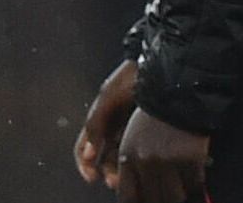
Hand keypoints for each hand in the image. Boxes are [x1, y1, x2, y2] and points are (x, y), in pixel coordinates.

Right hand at [75, 59, 137, 187]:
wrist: (159, 61)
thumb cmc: (130, 76)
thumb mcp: (107, 99)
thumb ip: (94, 125)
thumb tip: (88, 154)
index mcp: (98, 118)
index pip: (83, 147)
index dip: (84, 164)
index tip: (91, 176)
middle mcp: (113, 125)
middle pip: (104, 156)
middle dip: (107, 170)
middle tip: (115, 181)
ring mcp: (130, 126)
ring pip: (121, 154)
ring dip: (123, 168)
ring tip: (129, 177)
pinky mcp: (147, 126)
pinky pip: (139, 147)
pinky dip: (138, 158)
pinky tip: (143, 165)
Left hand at [116, 107, 210, 202]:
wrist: (180, 92)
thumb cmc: (156, 115)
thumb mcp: (133, 137)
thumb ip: (132, 164)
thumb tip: (139, 193)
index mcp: (129, 158)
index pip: (128, 197)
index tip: (147, 201)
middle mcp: (146, 162)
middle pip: (152, 200)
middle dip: (160, 201)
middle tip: (167, 197)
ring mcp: (170, 161)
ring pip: (174, 197)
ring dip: (179, 196)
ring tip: (183, 191)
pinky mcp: (191, 157)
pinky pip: (194, 184)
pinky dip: (196, 185)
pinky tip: (195, 180)